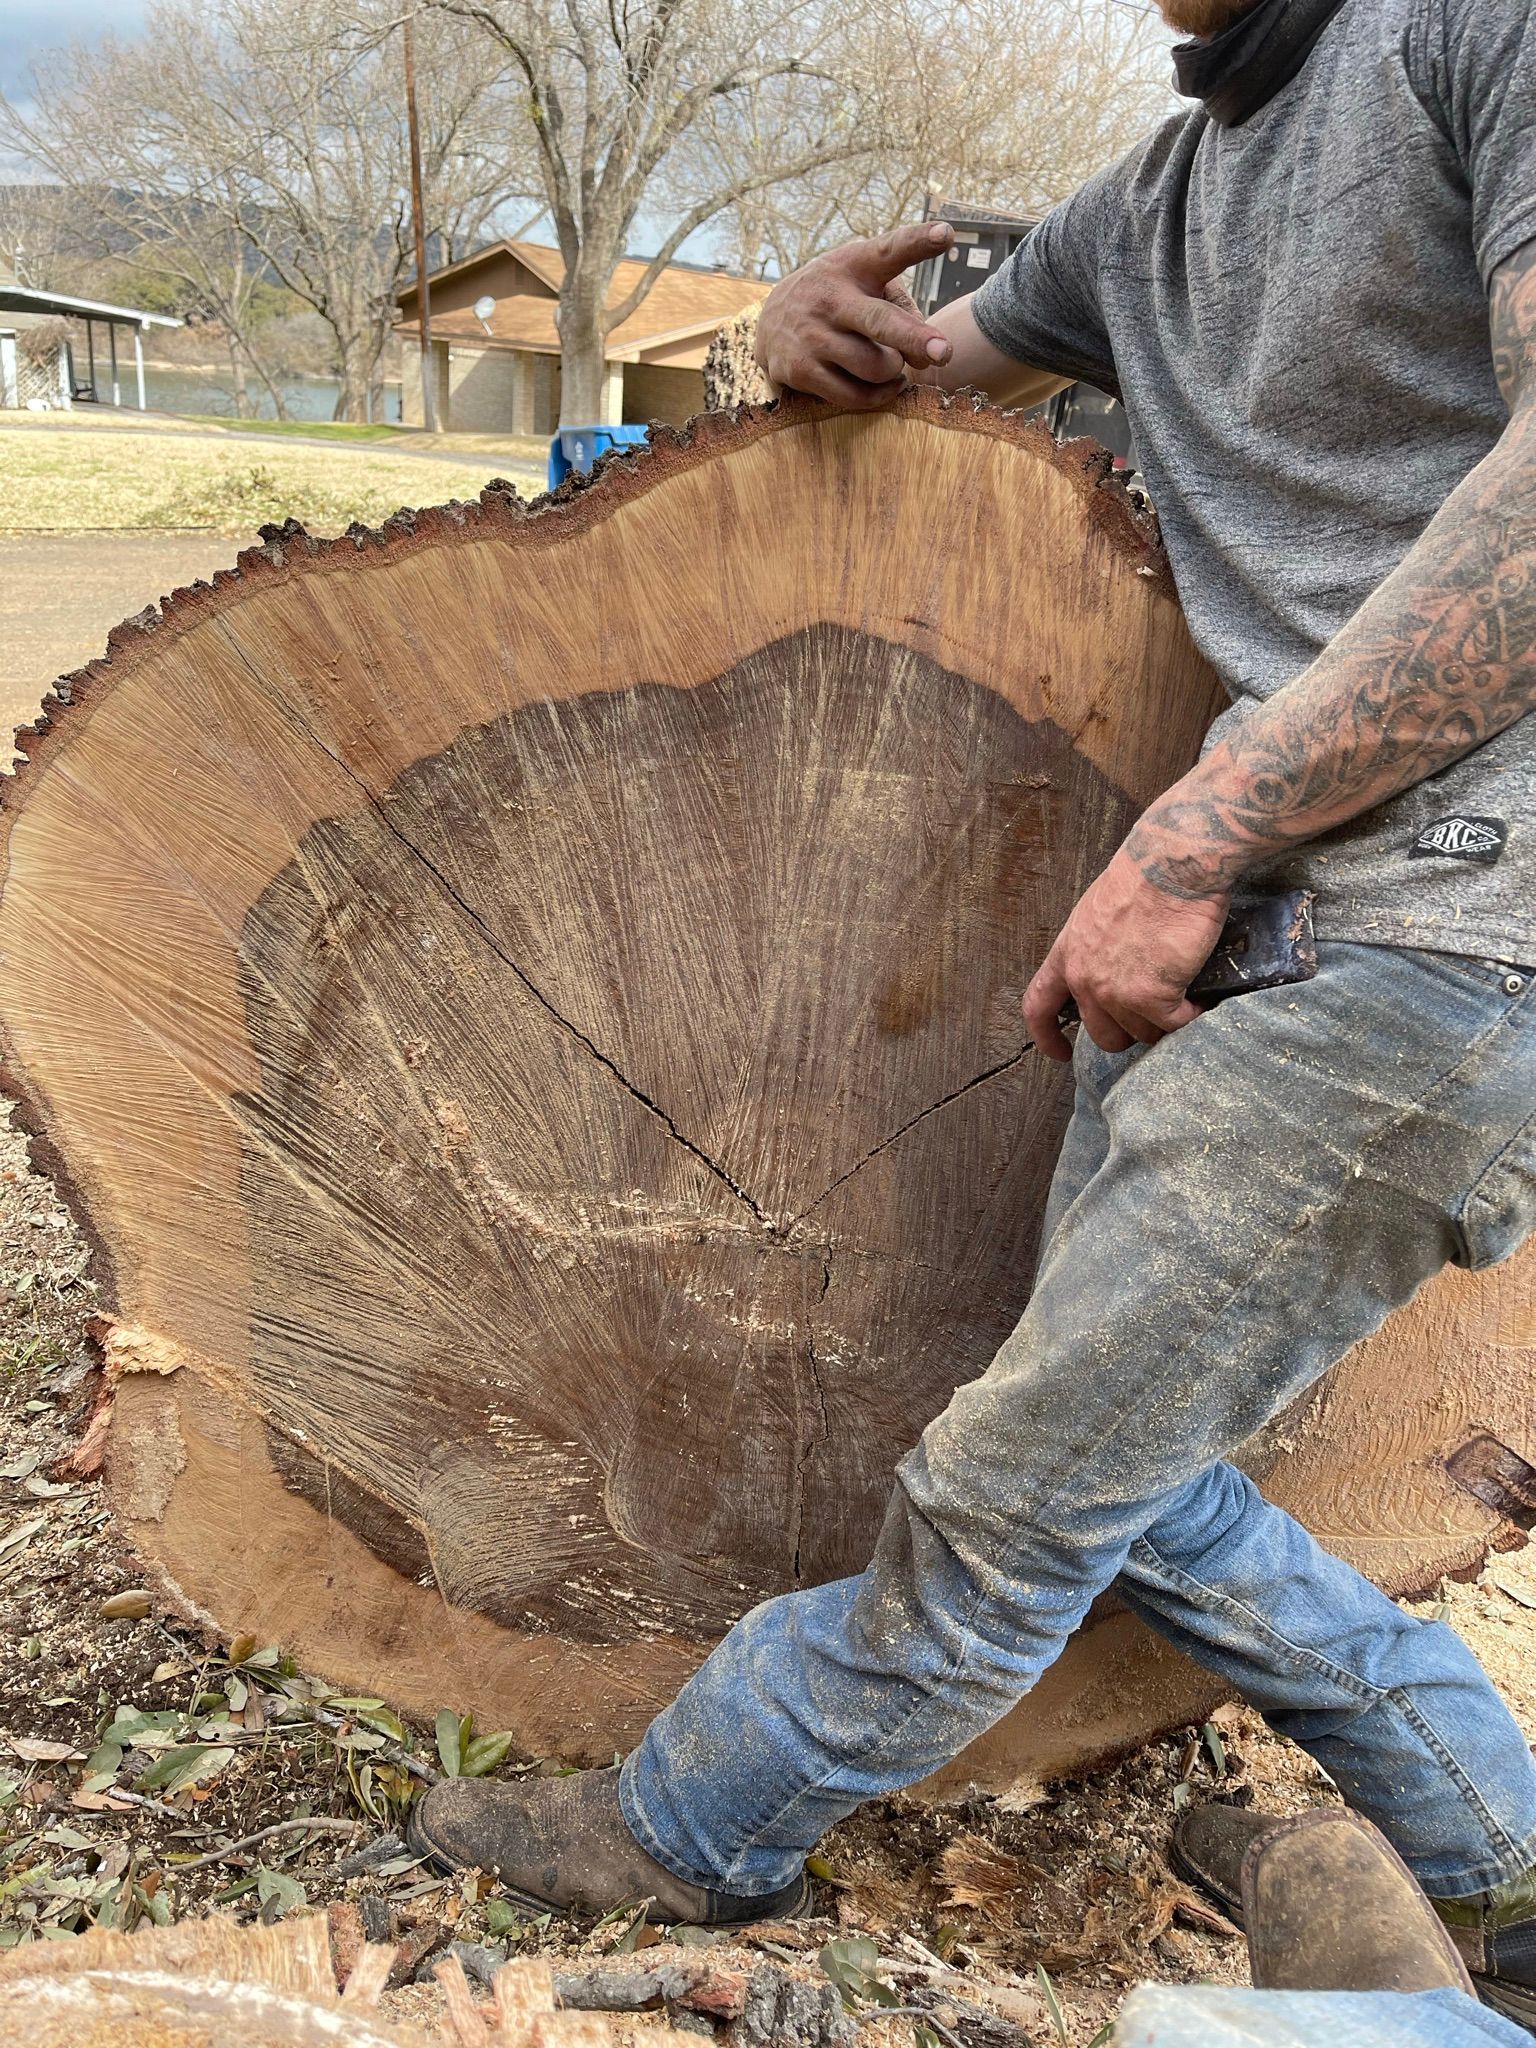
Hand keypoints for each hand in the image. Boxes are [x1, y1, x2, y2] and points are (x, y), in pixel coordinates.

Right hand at [755, 222, 955, 408]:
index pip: (889, 250)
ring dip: (894, 371)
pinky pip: (855, 396)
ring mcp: (812, 335)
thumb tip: (925, 359)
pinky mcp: (801, 370)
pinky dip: (879, 395)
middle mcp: (831, 297)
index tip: (945, 234)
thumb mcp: (866, 285)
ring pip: (875, 368)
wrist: (770, 322)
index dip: (919, 242)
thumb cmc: (840, 301)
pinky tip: (884, 385)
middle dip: (913, 337)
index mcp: (855, 266)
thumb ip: (904, 311)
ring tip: (892, 363)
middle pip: (880, 322)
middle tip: (943, 353)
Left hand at [1023, 849, 1230, 1061]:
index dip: (1046, 1036)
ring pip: (1141, 1033)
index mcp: (1068, 954)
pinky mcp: (1152, 997)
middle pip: (1102, 1034)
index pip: (1039, 1005)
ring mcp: (1116, 992)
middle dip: (1129, 1032)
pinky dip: (1190, 1016)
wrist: (1171, 865)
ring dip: (1164, 1021)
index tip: (1060, 1053)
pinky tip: (1198, 1000)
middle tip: (1153, 1016)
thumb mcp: (1098, 913)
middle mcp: (1085, 979)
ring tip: (1182, 996)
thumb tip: (1112, 968)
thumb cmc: (1143, 878)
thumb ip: (1096, 948)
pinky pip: (1173, 1024)